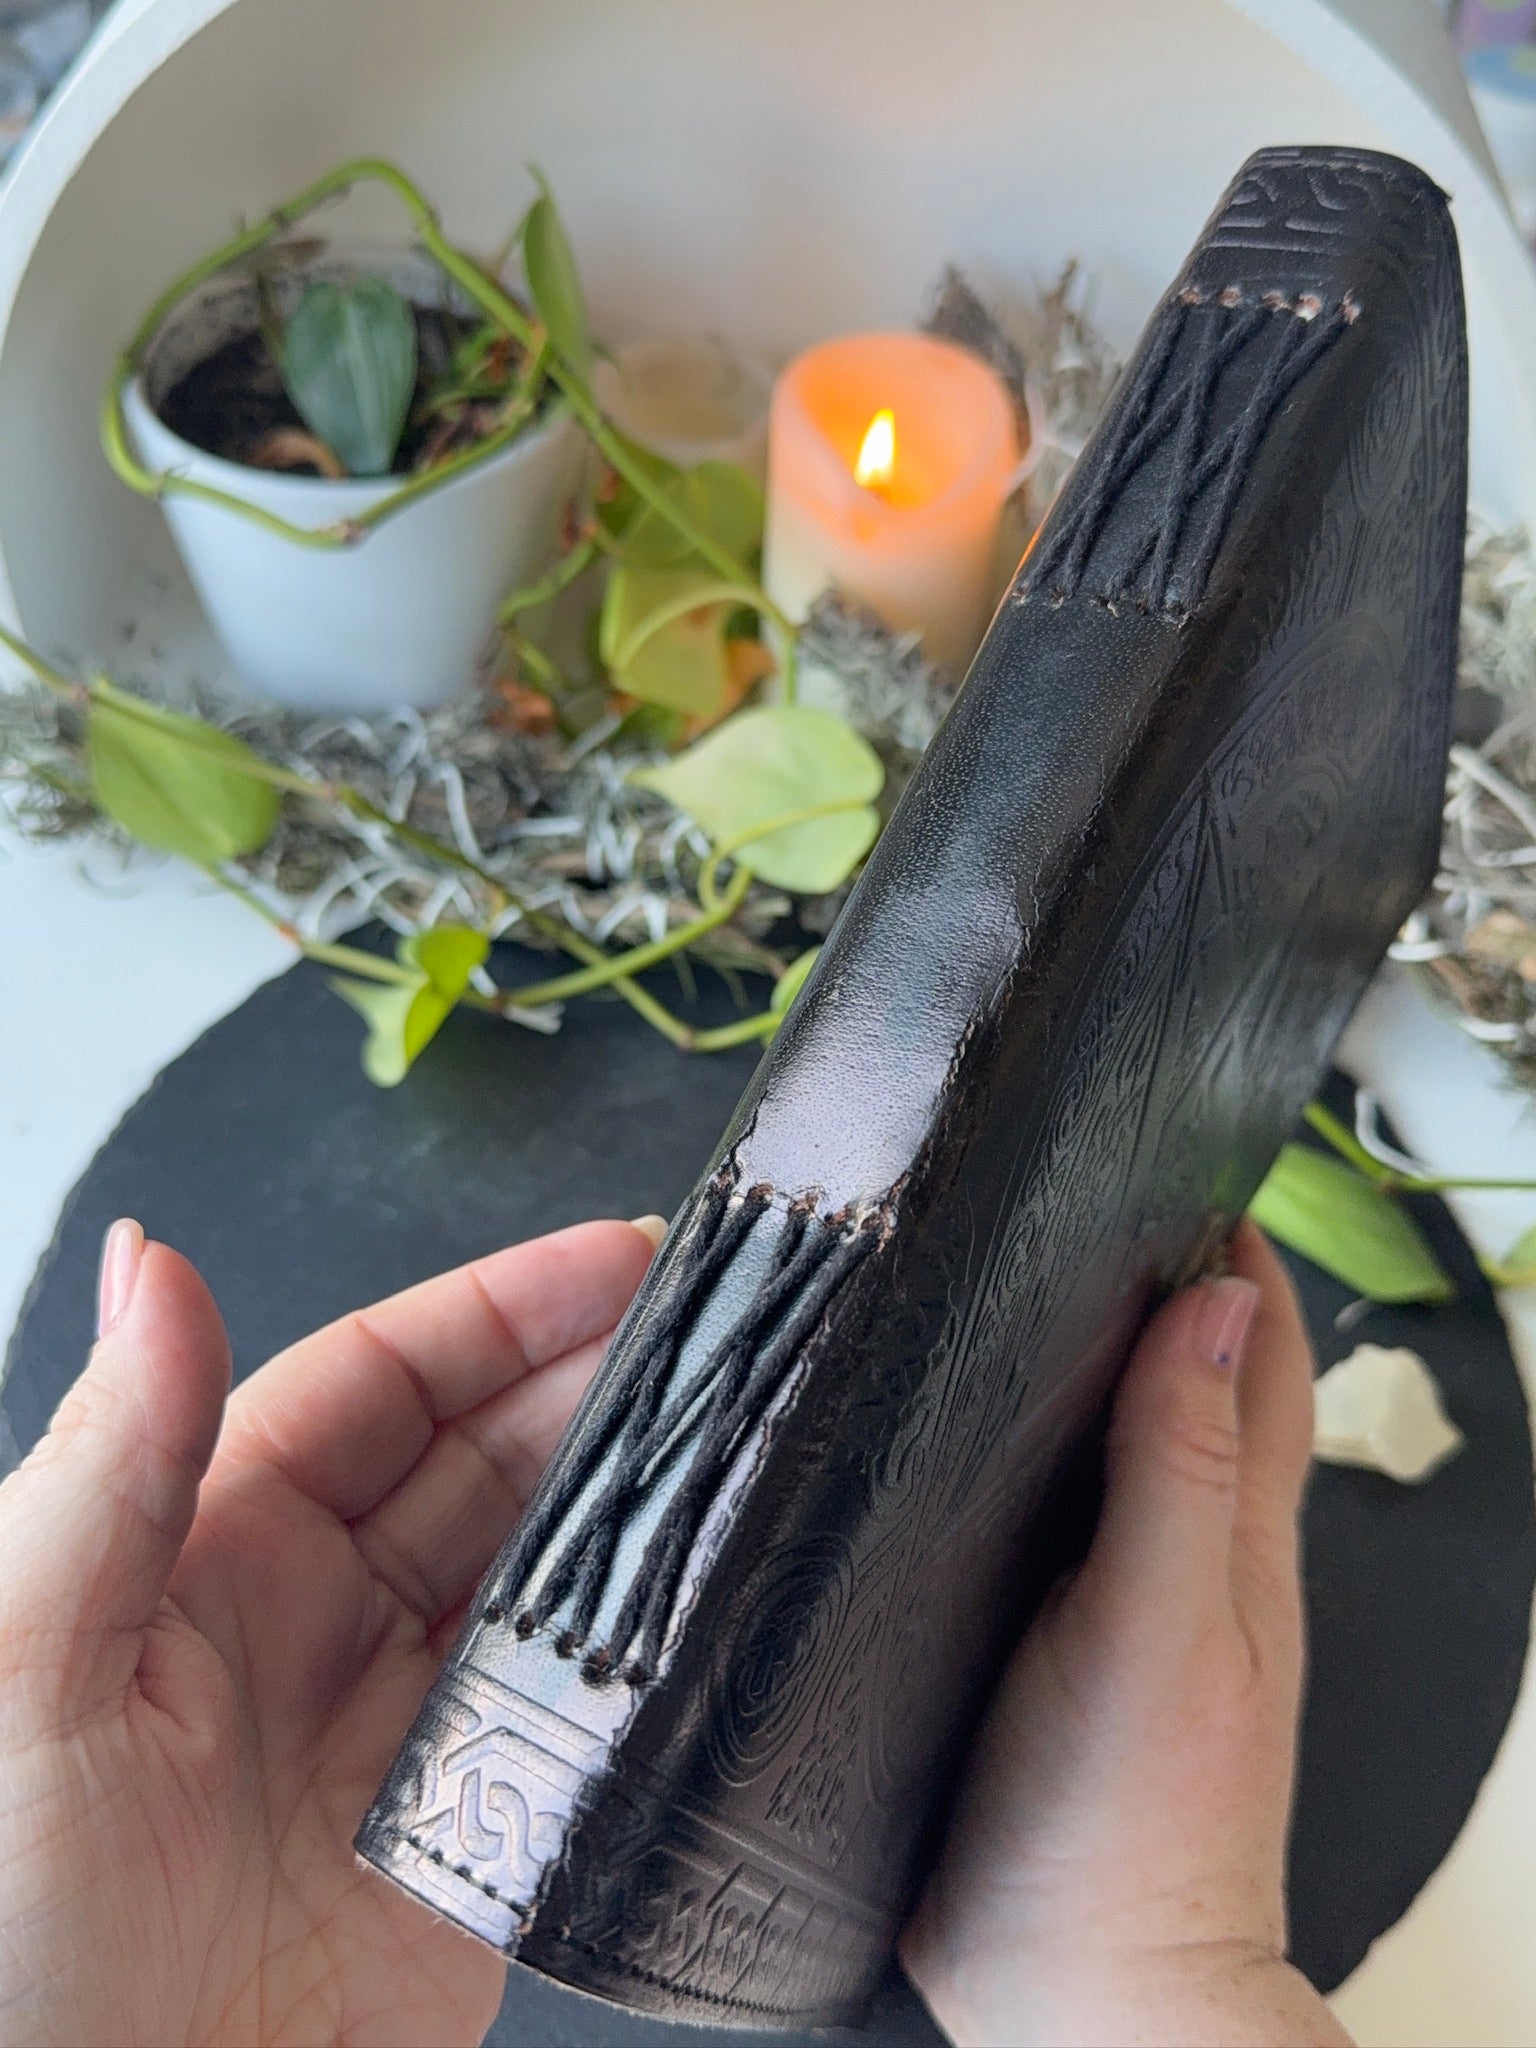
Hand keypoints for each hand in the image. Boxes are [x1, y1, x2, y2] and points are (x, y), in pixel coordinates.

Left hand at [0, 1213, 662, 2047]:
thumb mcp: (19, 1667)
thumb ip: (112, 1463)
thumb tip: (152, 1261)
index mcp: (209, 1547)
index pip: (383, 1380)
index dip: (504, 1309)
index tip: (619, 1254)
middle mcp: (318, 1622)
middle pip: (489, 1457)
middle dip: (603, 1378)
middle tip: (724, 1326)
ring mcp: (404, 1731)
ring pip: (554, 1572)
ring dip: (645, 1499)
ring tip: (749, 1428)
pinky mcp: (473, 1845)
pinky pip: (586, 1722)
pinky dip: (656, 1655)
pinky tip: (716, 1597)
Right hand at [903, 1221, 1350, 2047]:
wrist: (1076, 1998)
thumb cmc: (1130, 1835)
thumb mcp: (1159, 1626)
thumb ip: (1182, 1468)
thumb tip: (1214, 1306)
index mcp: (1233, 1533)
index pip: (1253, 1347)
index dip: (1225, 1244)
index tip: (1165, 1158)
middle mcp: (1183, 1554)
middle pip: (1186, 1379)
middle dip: (1148, 1279)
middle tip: (1065, 1199)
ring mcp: (1110, 1602)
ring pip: (1109, 1443)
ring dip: (1077, 1361)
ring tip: (997, 1286)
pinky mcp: (1034, 1647)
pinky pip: (1036, 1519)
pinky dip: (1015, 1454)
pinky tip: (942, 1439)